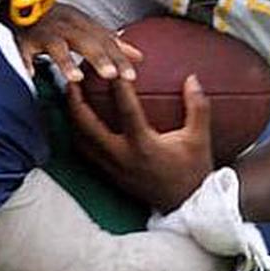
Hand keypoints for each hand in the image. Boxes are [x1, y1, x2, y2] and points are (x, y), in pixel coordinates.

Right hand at [17, 3, 142, 81]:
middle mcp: (63, 24)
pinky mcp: (23, 39)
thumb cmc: (56, 21)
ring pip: (55, 44)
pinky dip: (25, 61)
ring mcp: (43, 32)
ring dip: (65, 60)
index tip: (131, 75)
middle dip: (98, 57)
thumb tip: (137, 56)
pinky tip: (31, 74)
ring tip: (75, 78)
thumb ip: (110, 42)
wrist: (21, 6)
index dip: (117, 56)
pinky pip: (23, 50)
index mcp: (80, 22)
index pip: (103, 39)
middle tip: (111, 75)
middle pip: (83, 40)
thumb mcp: (85, 28)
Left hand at [68, 74, 214, 211]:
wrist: (185, 205)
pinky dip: (78, 133)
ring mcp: (112, 168)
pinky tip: (77, 120)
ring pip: (80, 140)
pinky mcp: (108, 175)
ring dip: (72, 117)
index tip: (113, 65)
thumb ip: (197, 107)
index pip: (127, 111)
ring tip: (70, 95)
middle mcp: (122, 158)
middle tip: (73, 78)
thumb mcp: (199, 139)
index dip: (119, 86)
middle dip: (76, 101)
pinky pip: (85, 152)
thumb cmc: (193, 171)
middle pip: (87, 126)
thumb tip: (192, 78)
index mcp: (144, 147)